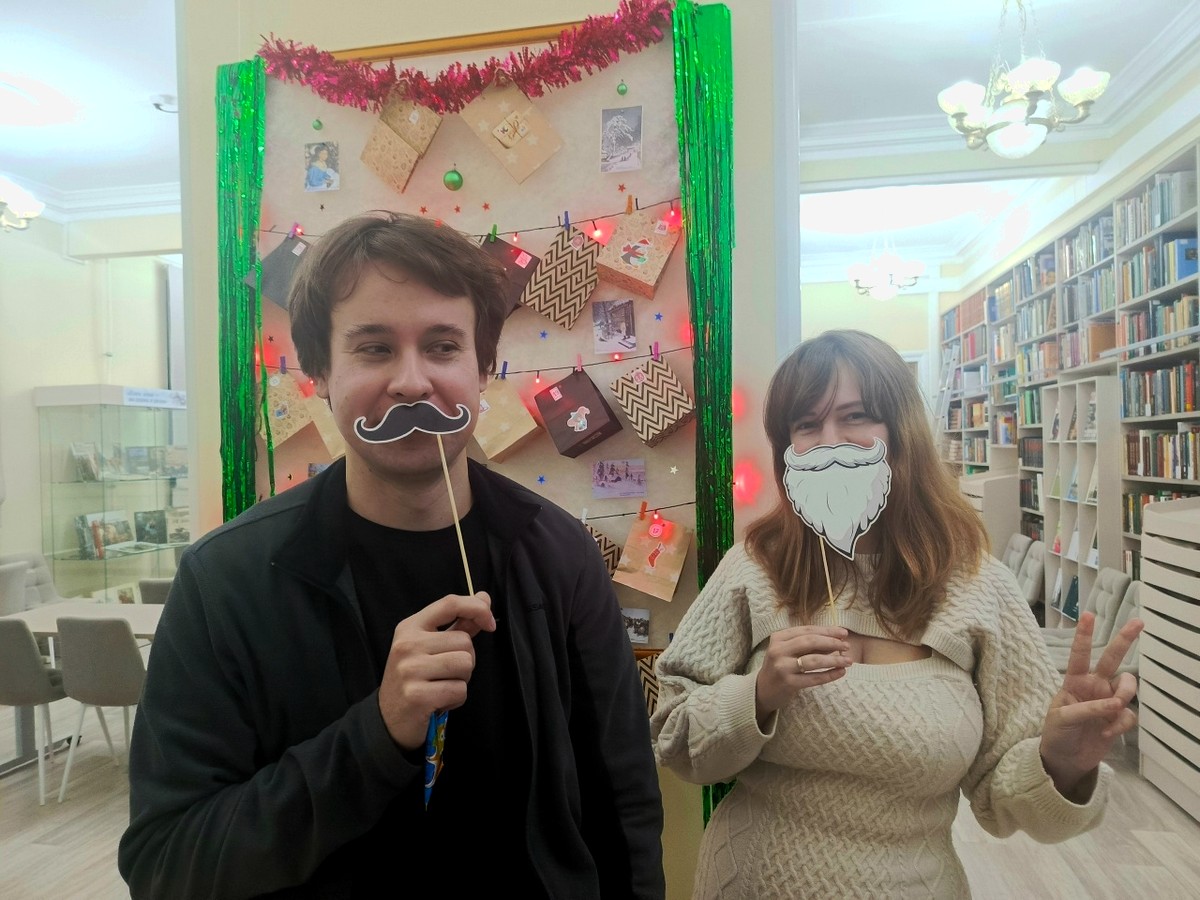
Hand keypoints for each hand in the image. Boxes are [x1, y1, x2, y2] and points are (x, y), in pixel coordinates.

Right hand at [378, 592, 495, 749]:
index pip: (450, 603)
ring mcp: (410, 670)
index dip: (477, 608)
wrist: (388, 719)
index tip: (489, 624)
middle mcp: (407, 645)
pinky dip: (456, 699)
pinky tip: (439, 702)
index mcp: (410, 627)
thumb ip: (459, 624)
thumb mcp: (431, 647)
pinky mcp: (417, 695)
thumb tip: (484, 597)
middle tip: (444, 674)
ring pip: (465, 665)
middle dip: (465, 660)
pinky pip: (460, 690)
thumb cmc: (415, 679)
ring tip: (442, 686)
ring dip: (462, 680)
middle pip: (465, 642)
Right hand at [755, 625, 851, 725]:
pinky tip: (840, 672)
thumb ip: (809, 645)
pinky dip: (829, 675)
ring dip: (834, 660)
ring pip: (813, 660)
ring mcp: (782, 667)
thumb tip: (836, 640)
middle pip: (810, 642)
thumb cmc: (781, 666)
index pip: (807, 630)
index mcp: (778, 637)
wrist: (763, 690)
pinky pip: (813, 678)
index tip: (844, 633)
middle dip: (831, 643)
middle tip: (847, 646)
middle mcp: (778, 650)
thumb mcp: (789, 651)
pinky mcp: (788, 683)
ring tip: (848, 661)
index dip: (827, 630)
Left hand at [1039, 611, 1142, 798]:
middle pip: (1111, 659)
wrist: (1065, 759)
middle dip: (1124, 640)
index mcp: (1074, 681)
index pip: (1079, 655)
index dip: (1083, 635)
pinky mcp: (1117, 719)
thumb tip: (1116, 704)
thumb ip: (1088, 709)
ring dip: (1125, 694)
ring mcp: (1107, 701)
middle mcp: (1093, 686)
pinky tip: (1106, 734)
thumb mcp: (1063, 719)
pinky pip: (1129, 714)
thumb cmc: (1057, 733)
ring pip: (1127, 686)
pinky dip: (1121, 724)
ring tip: (1114, 708)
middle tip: (1138, 622)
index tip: (1088, 615)